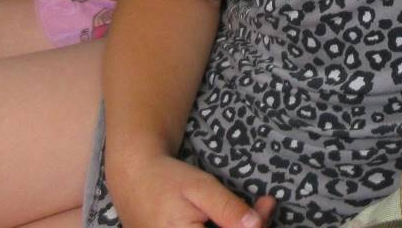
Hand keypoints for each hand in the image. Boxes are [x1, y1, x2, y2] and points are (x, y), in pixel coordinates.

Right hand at [109, 154, 275, 227]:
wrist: (133, 178)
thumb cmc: (166, 180)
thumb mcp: (200, 188)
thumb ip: (227, 209)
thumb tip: (256, 226)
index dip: (255, 226)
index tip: (268, 206)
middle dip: (250, 226)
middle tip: (266, 204)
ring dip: (240, 227)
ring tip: (256, 208)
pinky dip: (224, 227)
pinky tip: (234, 217)